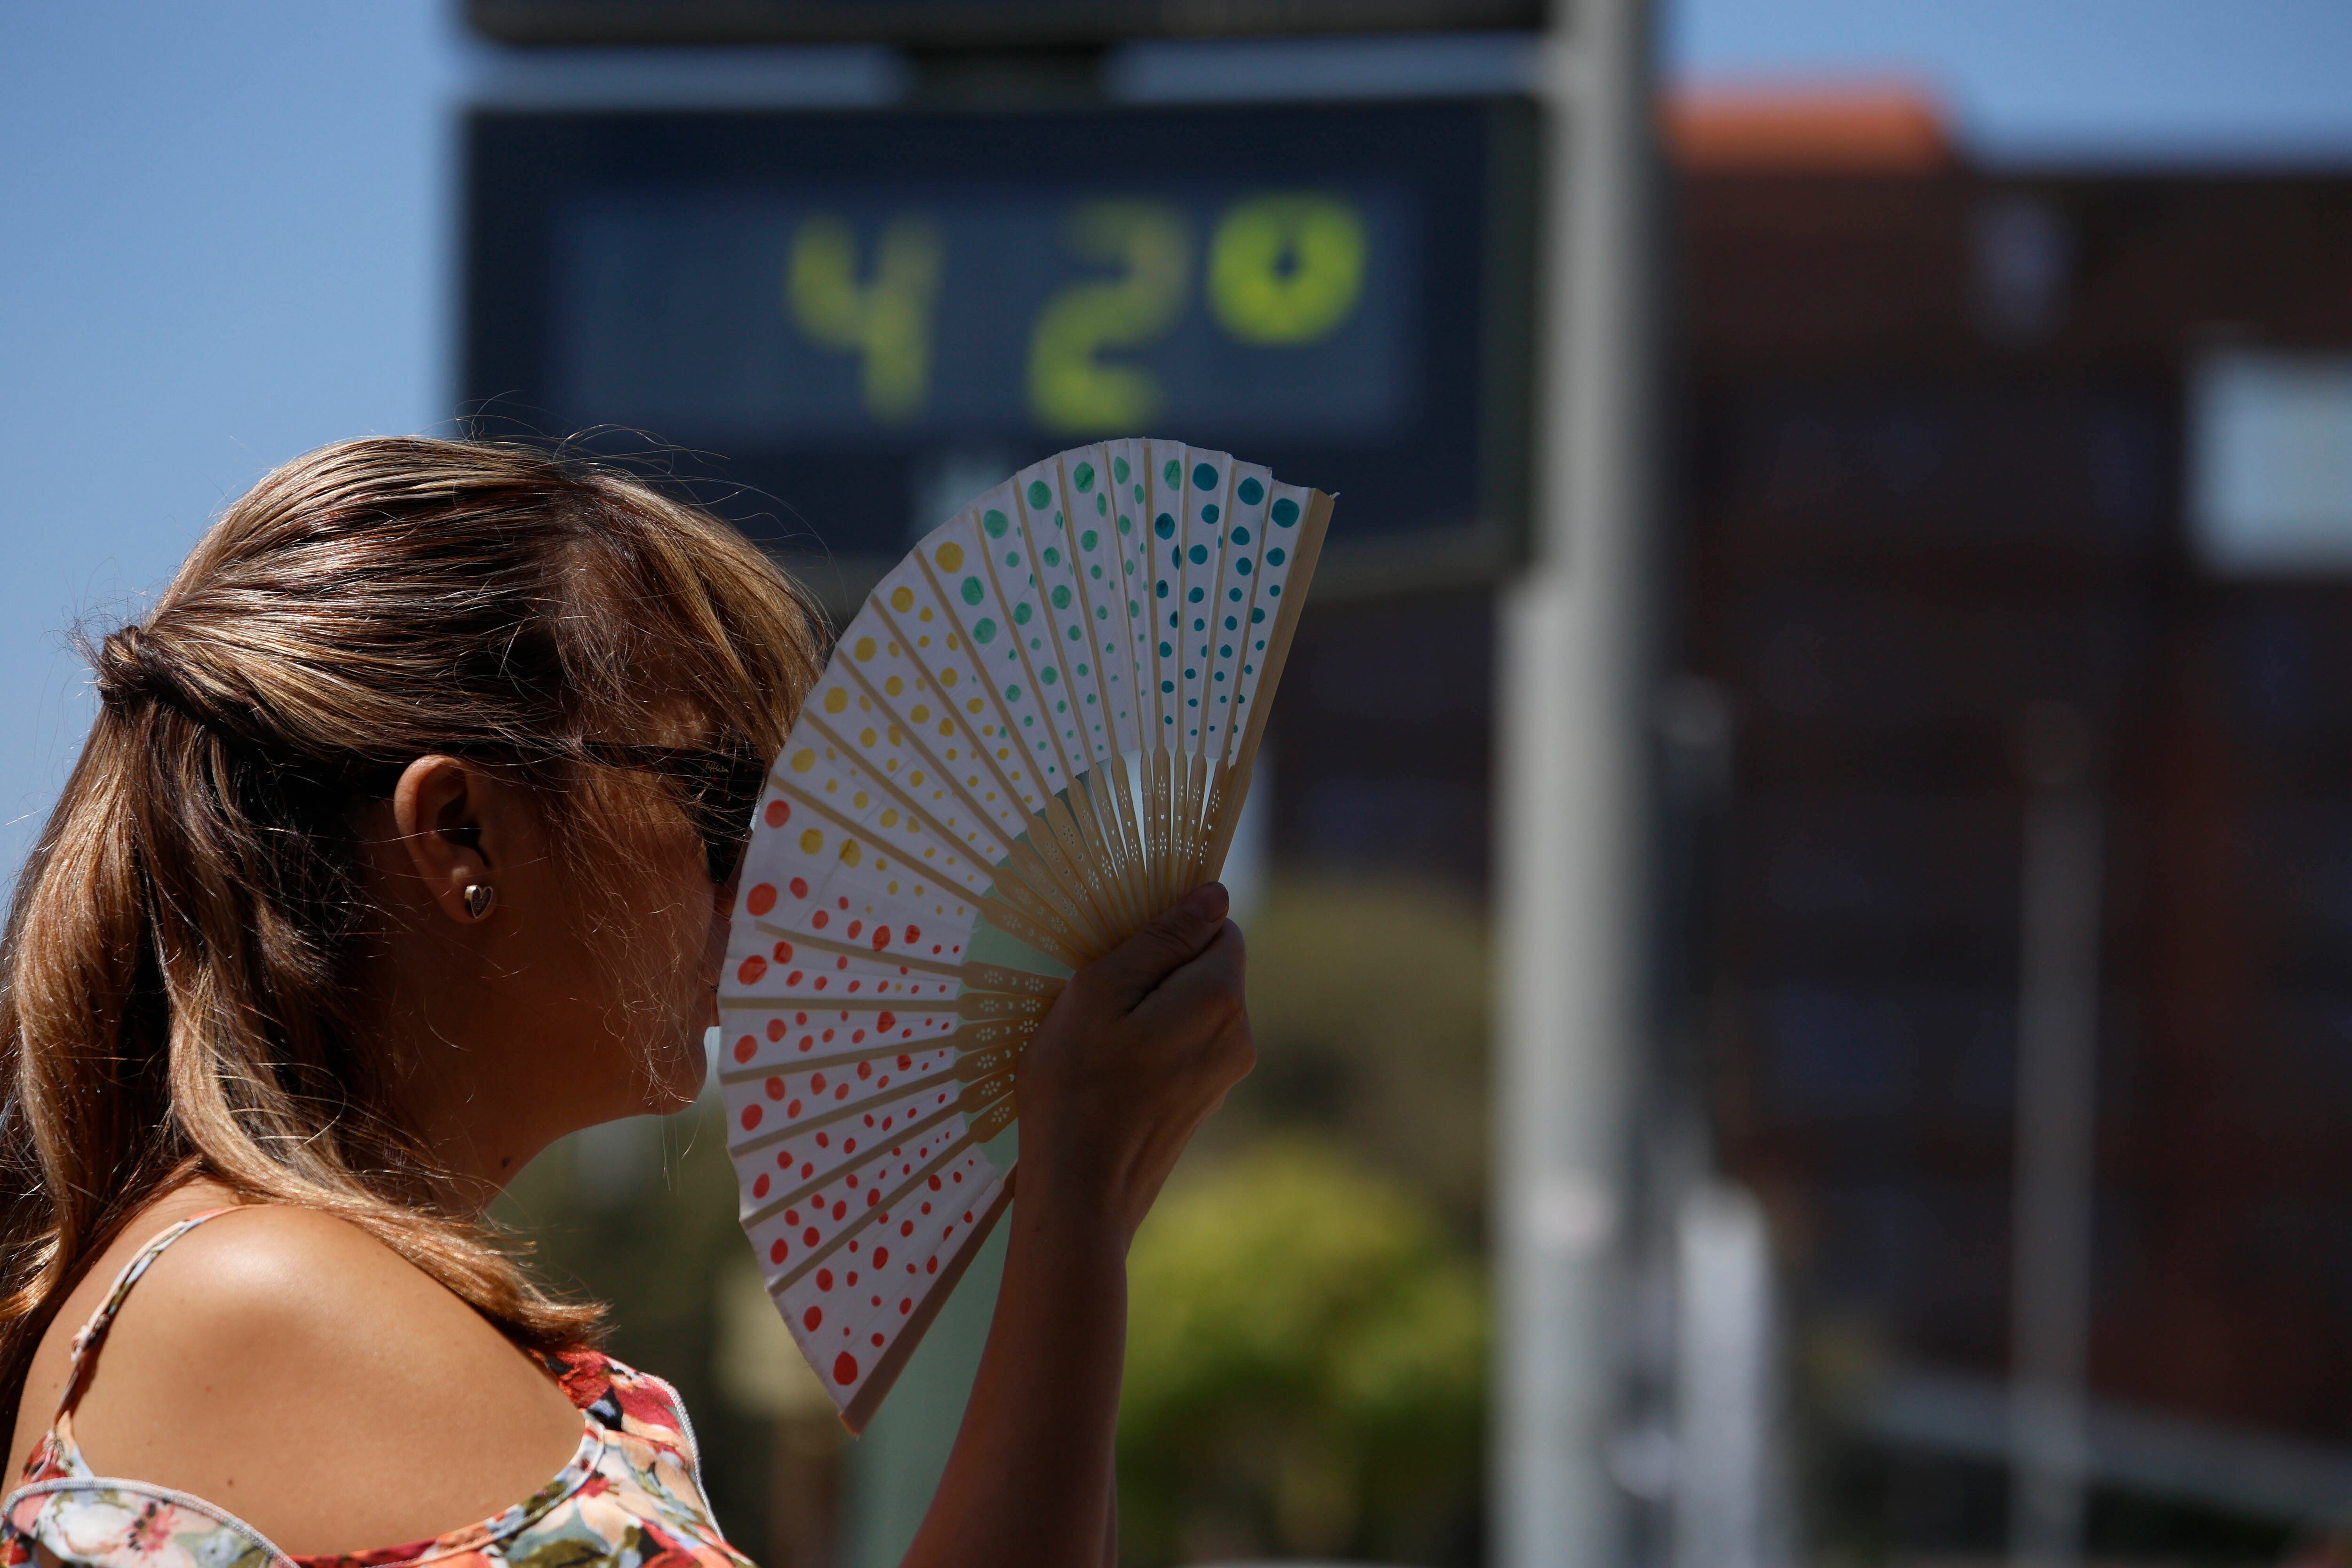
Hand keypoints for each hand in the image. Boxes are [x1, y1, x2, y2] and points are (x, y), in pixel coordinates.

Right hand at [1013, 882, 1254, 1245]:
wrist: (1081, 1194)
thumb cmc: (1076, 1086)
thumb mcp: (1102, 991)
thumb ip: (1161, 938)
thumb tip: (1214, 895)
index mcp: (1220, 999)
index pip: (1218, 926)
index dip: (1171, 929)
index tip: (1121, 951)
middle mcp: (1240, 1036)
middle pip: (1210, 968)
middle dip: (1161, 969)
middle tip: (1101, 996)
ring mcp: (1225, 1075)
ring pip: (1195, 1009)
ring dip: (1153, 1008)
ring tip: (1099, 1037)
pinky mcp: (1205, 1103)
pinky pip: (1186, 1047)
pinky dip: (1153, 1044)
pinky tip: (1110, 1069)